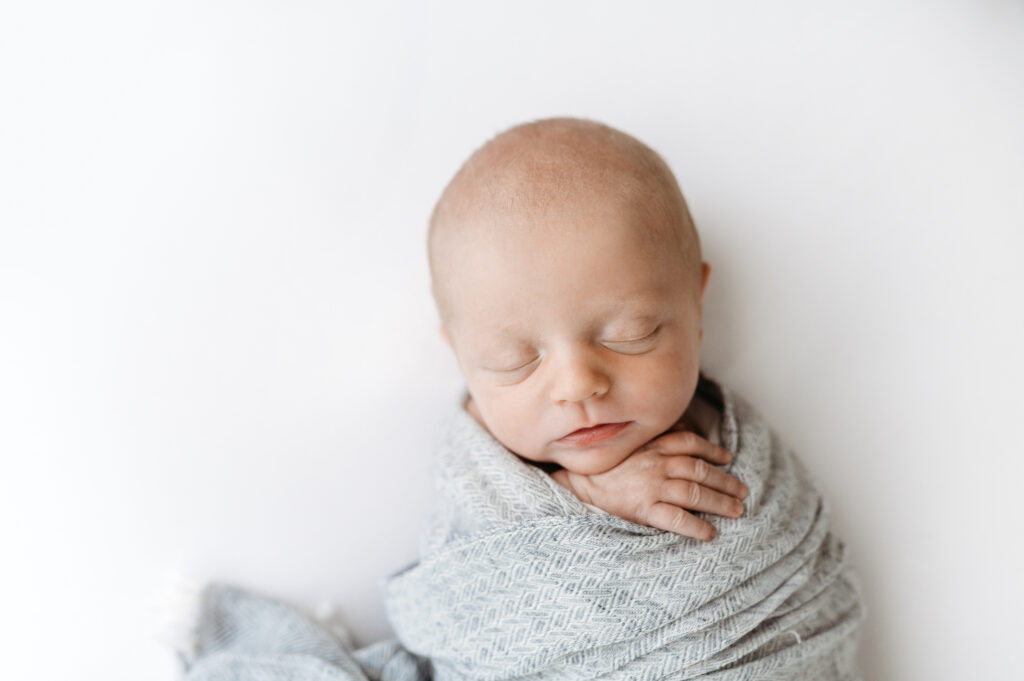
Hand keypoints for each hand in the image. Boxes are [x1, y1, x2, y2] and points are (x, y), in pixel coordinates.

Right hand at [550, 430, 748, 540]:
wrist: (579, 484)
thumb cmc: (605, 465)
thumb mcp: (629, 443)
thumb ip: (654, 437)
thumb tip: (680, 427)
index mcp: (654, 446)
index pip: (691, 443)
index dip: (713, 451)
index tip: (727, 459)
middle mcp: (658, 464)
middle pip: (701, 471)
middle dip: (726, 482)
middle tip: (742, 492)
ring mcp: (652, 487)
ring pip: (695, 494)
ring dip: (720, 503)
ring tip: (736, 511)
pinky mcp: (644, 509)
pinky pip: (678, 519)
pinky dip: (697, 527)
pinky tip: (710, 534)